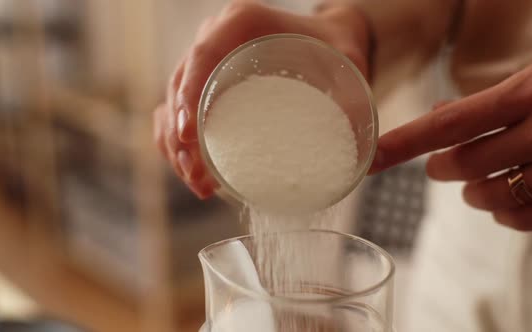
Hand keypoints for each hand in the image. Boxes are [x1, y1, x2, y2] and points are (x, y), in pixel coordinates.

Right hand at [153, 1, 370, 198]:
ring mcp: (208, 64)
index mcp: (241, 22)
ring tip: (198, 184)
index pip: (203, 55)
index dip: (189, 95)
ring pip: (171, 103)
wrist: (328, 39)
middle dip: (180, 136)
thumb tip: (359, 153)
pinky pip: (177, 113)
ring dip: (174, 145)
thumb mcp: (349, 61)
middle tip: (198, 177)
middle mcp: (217, 39)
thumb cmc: (335, 45)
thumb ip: (354, 97)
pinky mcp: (207, 86)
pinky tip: (192, 172)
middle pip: (179, 85)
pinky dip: (176, 142)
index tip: (190, 136)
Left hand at [372, 56, 531, 230]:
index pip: (449, 122)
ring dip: (471, 190)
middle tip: (441, 164)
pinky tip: (508, 196)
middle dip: (441, 168)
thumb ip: (489, 101)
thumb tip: (437, 119)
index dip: (404, 143)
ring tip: (480, 178)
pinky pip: (519, 218)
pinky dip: (501, 211)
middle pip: (463, 164)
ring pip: (488, 195)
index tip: (371, 158)